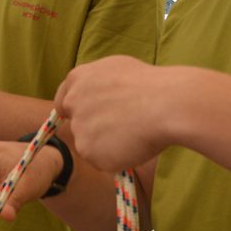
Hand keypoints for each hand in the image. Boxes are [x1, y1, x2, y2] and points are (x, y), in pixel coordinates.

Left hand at [54, 55, 175, 171]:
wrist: (167, 104)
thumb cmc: (152, 85)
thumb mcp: (117, 70)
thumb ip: (99, 84)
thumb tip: (98, 95)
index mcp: (77, 79)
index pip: (64, 102)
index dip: (78, 112)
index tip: (89, 119)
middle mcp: (72, 102)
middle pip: (77, 124)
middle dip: (93, 129)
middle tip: (120, 128)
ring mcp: (78, 127)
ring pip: (90, 144)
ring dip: (107, 145)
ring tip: (134, 133)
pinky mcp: (87, 150)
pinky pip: (101, 160)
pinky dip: (115, 159)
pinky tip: (133, 146)